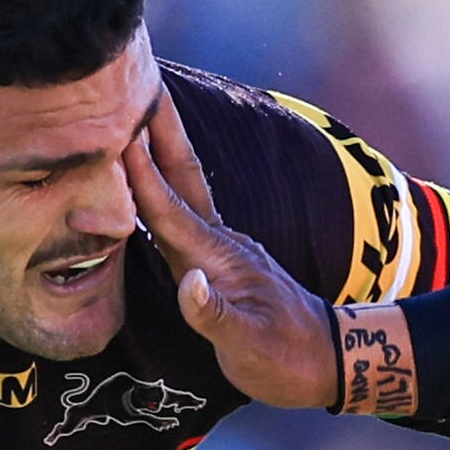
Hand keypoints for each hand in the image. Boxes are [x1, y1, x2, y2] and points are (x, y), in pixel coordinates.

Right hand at [124, 98, 342, 410]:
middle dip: (161, 138)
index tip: (119, 131)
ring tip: (134, 121)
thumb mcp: (250, 346)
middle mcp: (220, 246)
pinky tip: (147, 184)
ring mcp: (222, 252)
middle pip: (183, 183)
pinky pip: (182, 217)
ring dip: (159, 157)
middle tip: (142, 88)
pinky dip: (161, 193)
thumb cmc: (288, 359)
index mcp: (220, 259)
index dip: (142, 176)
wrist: (330, 362)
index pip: (171, 212)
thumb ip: (217, 316)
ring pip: (182, 195)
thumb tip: (188, 284)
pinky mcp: (221, 263)